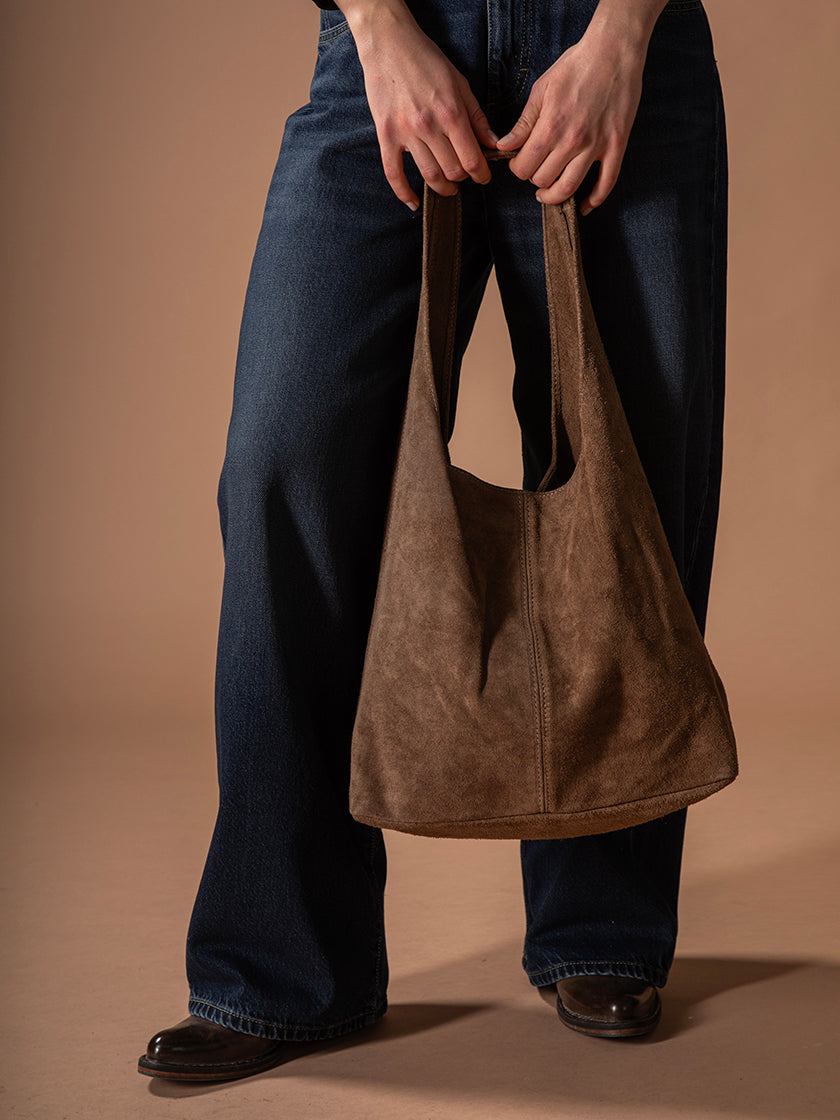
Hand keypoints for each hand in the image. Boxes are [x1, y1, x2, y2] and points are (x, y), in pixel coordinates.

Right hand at [338, 0, 498, 209]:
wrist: (388, 43)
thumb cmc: (426, 60)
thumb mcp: (459, 83)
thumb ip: (476, 116)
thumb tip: (493, 143)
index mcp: (451, 112)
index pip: (472, 159)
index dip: (481, 174)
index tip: (483, 177)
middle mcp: (429, 126)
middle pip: (452, 171)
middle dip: (462, 179)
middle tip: (464, 176)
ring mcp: (405, 132)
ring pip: (429, 175)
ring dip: (442, 188)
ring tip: (448, 187)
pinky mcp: (385, 135)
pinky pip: (393, 173)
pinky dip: (404, 193)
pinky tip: (413, 203)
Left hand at [496, 4, 659, 213]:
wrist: (614, 51)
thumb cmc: (576, 66)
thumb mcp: (542, 90)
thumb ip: (523, 123)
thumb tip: (504, 146)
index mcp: (550, 127)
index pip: (524, 168)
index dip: (517, 170)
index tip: (520, 164)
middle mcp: (572, 141)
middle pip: (543, 180)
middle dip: (534, 179)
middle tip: (535, 171)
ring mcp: (596, 146)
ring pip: (569, 188)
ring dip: (555, 196)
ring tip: (548, 193)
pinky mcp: (616, 146)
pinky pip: (606, 184)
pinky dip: (594, 201)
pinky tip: (584, 207)